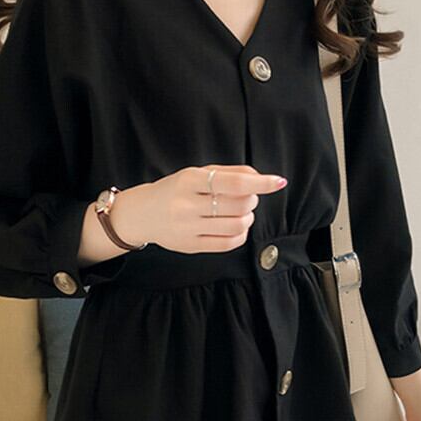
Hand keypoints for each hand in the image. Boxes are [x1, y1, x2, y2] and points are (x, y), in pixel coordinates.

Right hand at [120, 164, 287, 253]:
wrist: (141, 214)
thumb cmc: (175, 190)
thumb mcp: (196, 174)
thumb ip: (228, 173)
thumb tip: (260, 178)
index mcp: (189, 180)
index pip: (233, 182)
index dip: (260, 183)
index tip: (278, 182)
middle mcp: (187, 205)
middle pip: (239, 204)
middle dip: (252, 199)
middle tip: (247, 198)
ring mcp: (188, 228)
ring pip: (237, 225)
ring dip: (247, 217)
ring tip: (241, 213)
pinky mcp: (190, 246)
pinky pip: (228, 243)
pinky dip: (241, 234)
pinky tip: (236, 227)